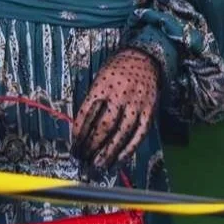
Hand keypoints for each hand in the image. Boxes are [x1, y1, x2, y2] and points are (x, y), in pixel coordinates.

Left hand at [72, 48, 159, 170]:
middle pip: (104, 126)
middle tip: (83, 158)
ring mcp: (136, 104)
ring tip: (98, 165)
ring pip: (121, 133)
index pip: (87, 112)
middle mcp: (120, 95)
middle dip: (92, 145)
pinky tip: (119, 159)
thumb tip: (82, 127)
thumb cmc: (118, 68)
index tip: (74, 144)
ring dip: (109, 152)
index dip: (79, 131)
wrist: (145, 58)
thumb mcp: (101, 77)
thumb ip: (93, 99)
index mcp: (104, 85)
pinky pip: (139, 134)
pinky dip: (129, 149)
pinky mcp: (149, 112)